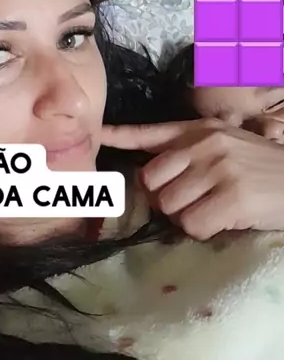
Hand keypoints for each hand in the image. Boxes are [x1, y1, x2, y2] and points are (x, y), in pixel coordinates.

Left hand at [101, 119, 283, 239]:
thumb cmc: (262, 169)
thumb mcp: (225, 145)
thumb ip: (189, 152)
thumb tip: (151, 175)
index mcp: (199, 129)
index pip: (150, 132)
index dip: (120, 136)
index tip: (98, 135)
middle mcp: (204, 143)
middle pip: (151, 181)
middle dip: (165, 198)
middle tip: (192, 202)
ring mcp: (218, 168)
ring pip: (169, 206)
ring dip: (186, 217)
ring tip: (213, 208)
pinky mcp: (231, 196)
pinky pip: (192, 224)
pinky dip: (204, 230)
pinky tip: (224, 220)